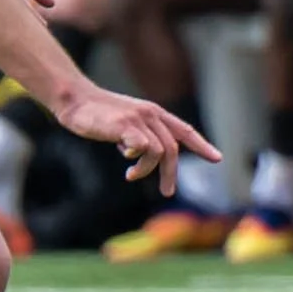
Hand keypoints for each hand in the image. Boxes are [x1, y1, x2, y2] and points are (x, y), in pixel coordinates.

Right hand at [51, 83, 220, 195]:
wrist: (75, 100)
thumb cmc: (97, 114)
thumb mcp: (124, 124)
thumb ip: (137, 136)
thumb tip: (138, 154)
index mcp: (155, 113)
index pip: (185, 130)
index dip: (202, 145)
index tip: (217, 159)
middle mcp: (152, 114)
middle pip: (173, 149)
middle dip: (171, 173)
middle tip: (167, 192)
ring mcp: (139, 119)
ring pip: (159, 152)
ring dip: (146, 170)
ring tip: (130, 176)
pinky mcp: (125, 125)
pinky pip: (143, 147)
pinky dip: (137, 158)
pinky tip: (125, 159)